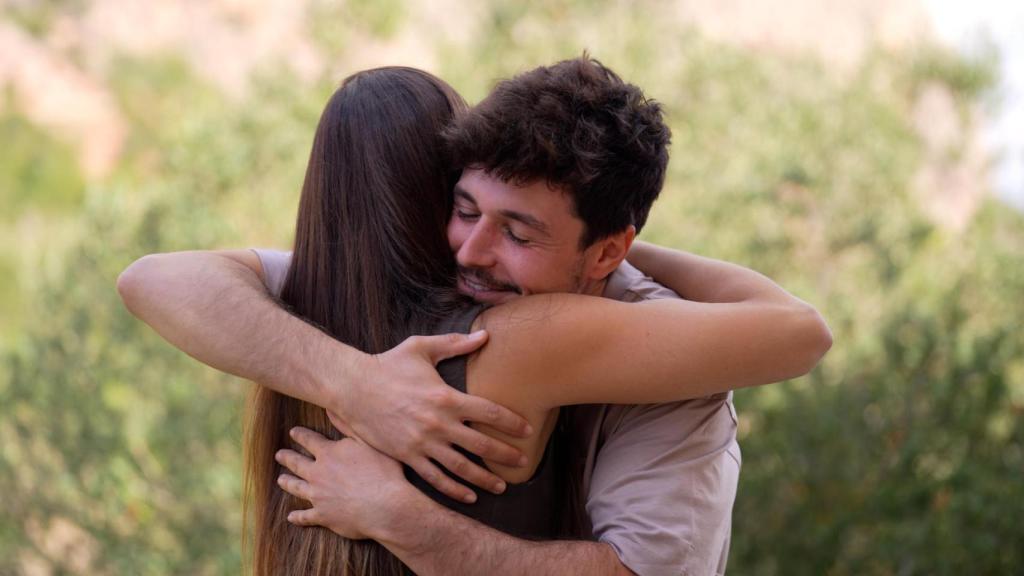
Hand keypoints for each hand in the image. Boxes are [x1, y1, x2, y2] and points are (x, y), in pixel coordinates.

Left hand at [276, 427, 409, 539]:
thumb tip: (330, 409)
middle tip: (279, 455)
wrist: (385, 506)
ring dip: (287, 483)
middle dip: (287, 457)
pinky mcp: (322, 516)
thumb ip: (347, 426)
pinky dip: (297, 517)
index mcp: (329, 454)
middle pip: (297, 463)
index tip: (293, 432)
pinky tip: (291, 517)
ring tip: (280, 479)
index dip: (300, 435)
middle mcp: (318, 474)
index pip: (309, 440)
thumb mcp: (368, 442)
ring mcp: (318, 496)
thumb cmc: (383, 472)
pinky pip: (305, 516)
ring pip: (296, 488)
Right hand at [332, 330, 531, 502]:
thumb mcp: (422, 348)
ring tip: (501, 485)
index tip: (528, 429)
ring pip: (461, 467)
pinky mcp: (407, 456)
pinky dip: (454, 489)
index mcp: (446, 397)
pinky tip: (468, 496)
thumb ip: (455, 344)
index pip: (490, 412)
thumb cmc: (388, 364)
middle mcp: (438, 424)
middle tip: (523, 460)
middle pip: (482, 444)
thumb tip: (485, 335)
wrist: (352, 387)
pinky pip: (435, 478)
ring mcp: (422, 443)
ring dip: (484, 478)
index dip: (512, 422)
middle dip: (506, 454)